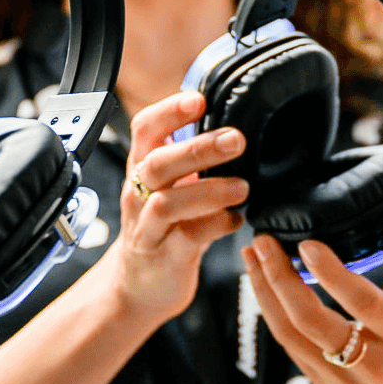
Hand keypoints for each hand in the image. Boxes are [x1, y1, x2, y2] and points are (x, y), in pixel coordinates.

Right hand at [94, 92, 247, 323]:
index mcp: (143, 166)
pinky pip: (186, 239)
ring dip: (208, 192)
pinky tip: (235, 220)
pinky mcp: (163, 256)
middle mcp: (140, 193)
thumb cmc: (164, 226)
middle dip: (198, 148)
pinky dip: (215, 226)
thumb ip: (195, 157)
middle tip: (236, 140)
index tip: (198, 100)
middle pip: (158, 163)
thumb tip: (236, 121)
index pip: (145, 128)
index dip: (169, 111)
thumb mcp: (174, 184)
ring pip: (167, 203)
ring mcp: (148, 226)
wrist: (140, 284)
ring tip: (242, 187)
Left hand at [243, 237, 382, 383]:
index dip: (331, 273)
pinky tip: (262, 282)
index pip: (362, 302)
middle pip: (312, 322)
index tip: (306, 242)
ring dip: (265, 293)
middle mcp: (372, 361)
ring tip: (252, 257)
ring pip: (290, 335)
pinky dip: (271, 311)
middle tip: (263, 243)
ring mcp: (343, 378)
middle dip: (280, 279)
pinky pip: (289, 345)